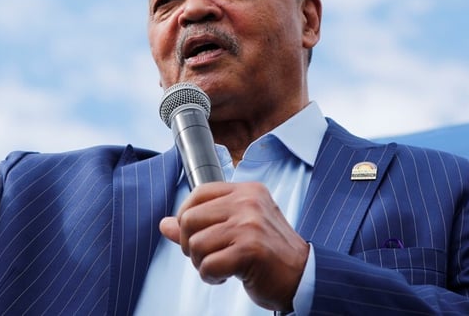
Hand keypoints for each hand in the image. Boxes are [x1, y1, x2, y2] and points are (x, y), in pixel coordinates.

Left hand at [159, 182, 308, 311]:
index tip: (195, 234)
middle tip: (208, 256)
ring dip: (202, 264)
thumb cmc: (270, 253)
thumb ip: (201, 224)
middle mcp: (248, 203)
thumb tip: (165, 224)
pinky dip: (211, 276)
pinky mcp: (249, 250)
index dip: (186, 216)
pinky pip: (208, 265)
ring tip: (221, 266)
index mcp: (247, 191)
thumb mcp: (238, 229)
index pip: (198, 193)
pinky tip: (227, 276)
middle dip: (191, 244)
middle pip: (189, 219)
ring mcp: (249, 225)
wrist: (303, 277)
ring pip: (196, 244)